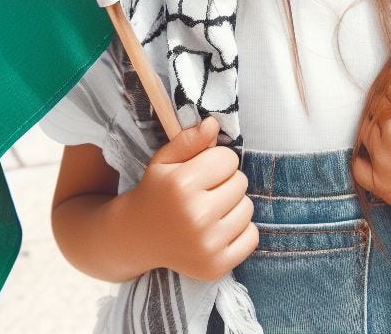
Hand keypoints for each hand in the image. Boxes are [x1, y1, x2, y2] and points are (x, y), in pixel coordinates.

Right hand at [127, 117, 257, 280]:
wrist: (138, 237)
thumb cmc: (157, 192)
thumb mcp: (165, 160)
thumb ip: (190, 139)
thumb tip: (214, 123)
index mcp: (182, 185)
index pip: (229, 158)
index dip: (217, 161)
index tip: (202, 171)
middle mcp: (196, 216)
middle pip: (241, 182)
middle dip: (226, 182)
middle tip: (205, 192)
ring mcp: (207, 245)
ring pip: (248, 208)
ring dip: (234, 205)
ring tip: (210, 210)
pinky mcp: (216, 266)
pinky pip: (252, 236)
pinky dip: (241, 231)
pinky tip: (218, 230)